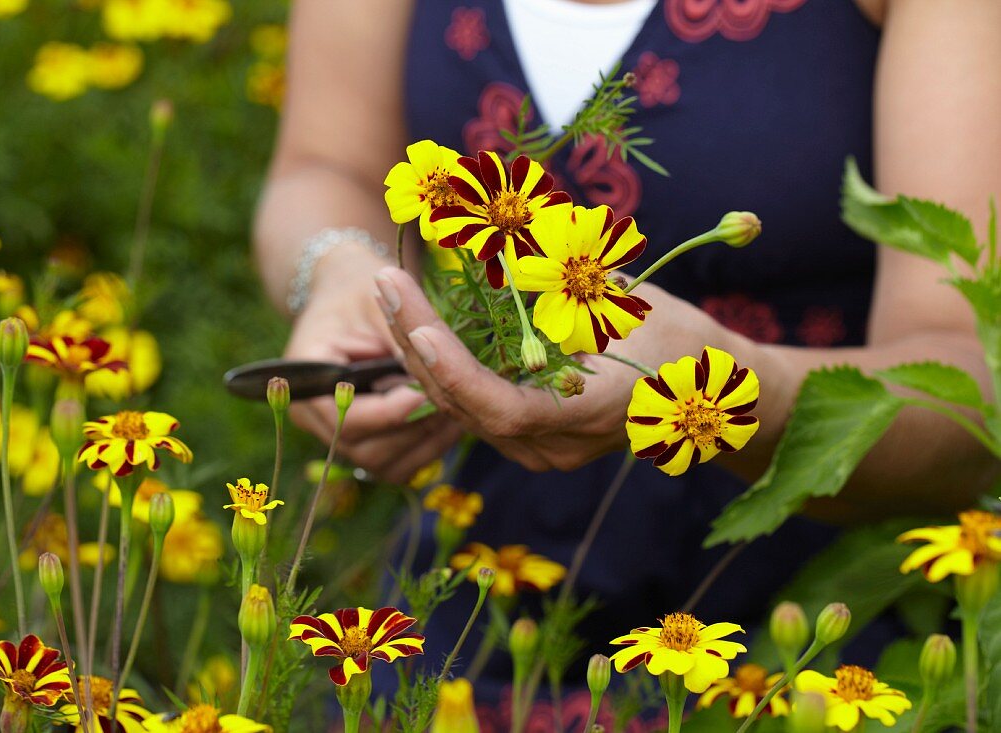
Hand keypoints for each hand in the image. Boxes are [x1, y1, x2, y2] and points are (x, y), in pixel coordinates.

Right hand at [283, 248, 461, 483]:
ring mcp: (336, 437)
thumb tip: (431, 365)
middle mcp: (313, 418)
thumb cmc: (359, 290)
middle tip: (455, 404)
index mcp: (307, 381)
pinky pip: (396, 465)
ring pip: (385, 464)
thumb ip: (398, 335)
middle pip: (367, 449)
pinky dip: (425, 450)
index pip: (349, 418)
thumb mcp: (376, 302)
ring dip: (425, 442)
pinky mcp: (362, 444)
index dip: (394, 411)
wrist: (348, 295)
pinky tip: (449, 422)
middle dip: (415, 428)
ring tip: (458, 411)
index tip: (430, 391)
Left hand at [373, 266, 656, 471]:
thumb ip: (563, 286)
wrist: (701, 388)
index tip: (420, 328)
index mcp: (585, 417)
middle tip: (386, 283)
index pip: (503, 408)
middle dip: (417, 343)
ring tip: (390, 293)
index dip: (457, 373)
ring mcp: (535, 447)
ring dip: (418, 353)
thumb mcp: (626, 305)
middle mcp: (552, 446)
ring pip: (459, 407)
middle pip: (466, 405)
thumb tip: (500, 246)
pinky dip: (441, 366)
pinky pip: (470, 405)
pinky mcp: (525, 438)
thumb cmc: (676, 338)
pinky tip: (414, 324)